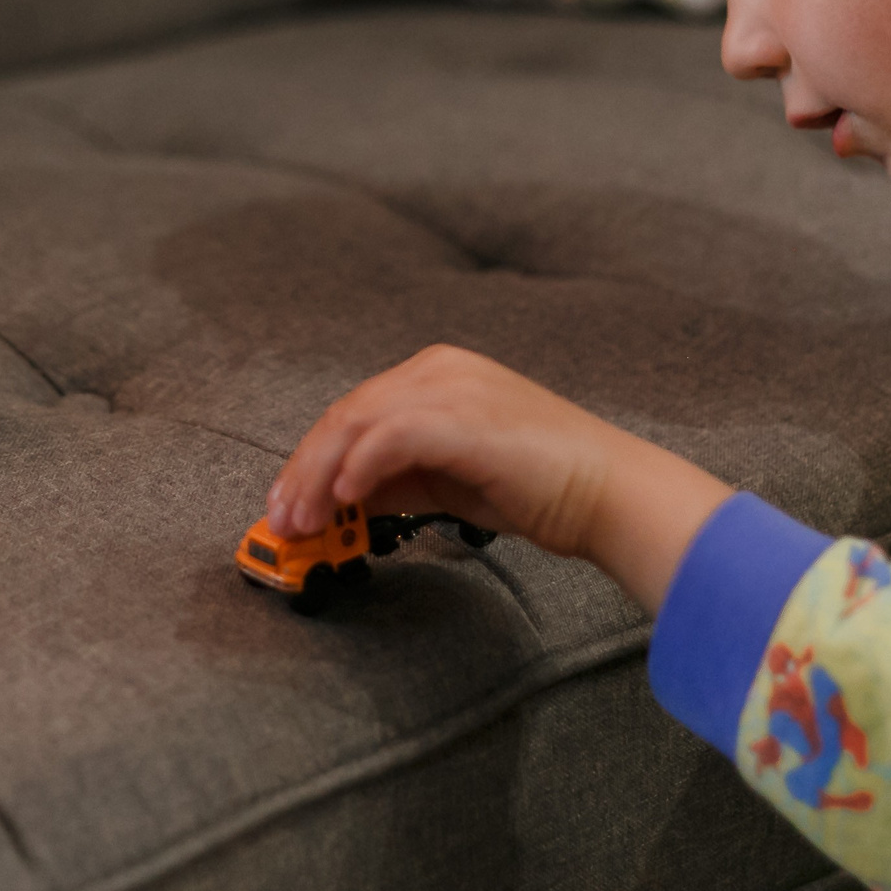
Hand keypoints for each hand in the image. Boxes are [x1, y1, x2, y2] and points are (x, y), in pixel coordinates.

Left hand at [265, 344, 733, 609]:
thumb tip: (342, 500)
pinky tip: (344, 501)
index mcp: (438, 373)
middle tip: (281, 521)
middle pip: (345, 414)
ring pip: (356, 422)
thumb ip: (398, 478)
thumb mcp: (450, 479)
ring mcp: (451, 387)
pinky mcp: (463, 416)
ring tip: (302, 522)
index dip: (311, 458)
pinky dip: (359, 469)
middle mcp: (439, 368)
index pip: (354, 411)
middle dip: (303, 470)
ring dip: (318, 477)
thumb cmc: (540, 486)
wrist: (609, 490)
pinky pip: (390, 436)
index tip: (288, 503)